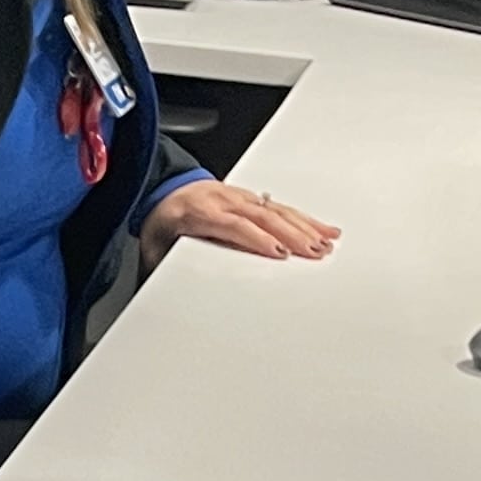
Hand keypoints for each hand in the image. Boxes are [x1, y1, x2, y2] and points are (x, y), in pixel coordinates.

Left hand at [142, 178, 337, 264]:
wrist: (164, 190)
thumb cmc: (162, 220)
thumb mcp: (155, 245)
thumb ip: (165, 265)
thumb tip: (171, 290)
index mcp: (201, 212)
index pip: (235, 225)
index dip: (258, 239)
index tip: (278, 252)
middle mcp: (225, 202)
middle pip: (263, 217)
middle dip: (292, 235)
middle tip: (313, 252)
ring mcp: (241, 198)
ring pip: (277, 211)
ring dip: (304, 227)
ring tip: (325, 244)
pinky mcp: (252, 199)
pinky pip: (281, 208)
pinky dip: (304, 219)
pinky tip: (322, 229)